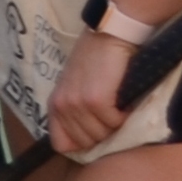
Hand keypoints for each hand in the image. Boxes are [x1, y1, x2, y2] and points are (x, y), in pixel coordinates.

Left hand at [44, 24, 132, 159]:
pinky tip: (126, 103)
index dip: (81, 144)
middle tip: (114, 117)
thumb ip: (75, 110)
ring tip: (120, 108)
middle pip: (85, 142)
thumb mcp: (76, 87)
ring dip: (115, 126)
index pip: (60, 143)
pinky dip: (125, 117)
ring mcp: (77, 103)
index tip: (97, 133)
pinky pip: (114, 123)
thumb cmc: (97, 60)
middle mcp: (62, 105)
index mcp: (55, 104)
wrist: (110, 35)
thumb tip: (88, 140)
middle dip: (103, 134)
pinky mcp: (96, 100)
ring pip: (101, 135)